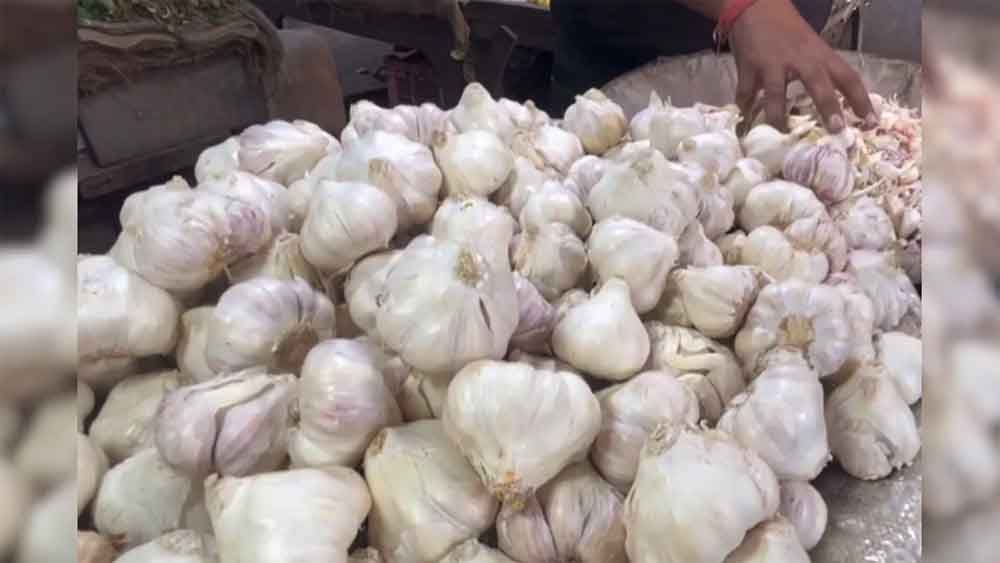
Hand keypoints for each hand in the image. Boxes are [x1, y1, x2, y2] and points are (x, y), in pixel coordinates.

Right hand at [730, 0, 875, 131]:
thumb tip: (832, 106)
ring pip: (777, 93)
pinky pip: (747, 92)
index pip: (848, 77)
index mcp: (820, 55)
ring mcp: (773, 63)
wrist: (756, 6)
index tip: (870, 122)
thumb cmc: (787, 30)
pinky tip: (745, 118)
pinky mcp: (749, 67)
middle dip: (829, 108)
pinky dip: (745, 106)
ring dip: (778, 115)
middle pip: (819, 84)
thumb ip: (819, 70)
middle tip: (836, 130)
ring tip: (780, 134)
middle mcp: (800, 59)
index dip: (861, 100)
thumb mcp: (811, 46)